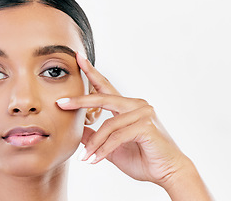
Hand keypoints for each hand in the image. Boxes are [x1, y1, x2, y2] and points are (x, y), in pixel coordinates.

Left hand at [57, 52, 211, 199]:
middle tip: (61, 103)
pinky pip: (117, 136)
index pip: (106, 86)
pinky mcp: (146, 126)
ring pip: (108, 124)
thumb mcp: (112, 148)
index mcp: (128, 107)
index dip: (91, 72)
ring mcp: (143, 114)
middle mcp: (137, 105)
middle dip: (80, 101)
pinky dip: (104, 150)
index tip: (78, 58)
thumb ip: (96, 138)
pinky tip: (95, 160)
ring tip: (85, 158)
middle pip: (103, 98)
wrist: (168, 172)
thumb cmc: (144, 159)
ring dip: (94, 144)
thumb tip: (78, 131)